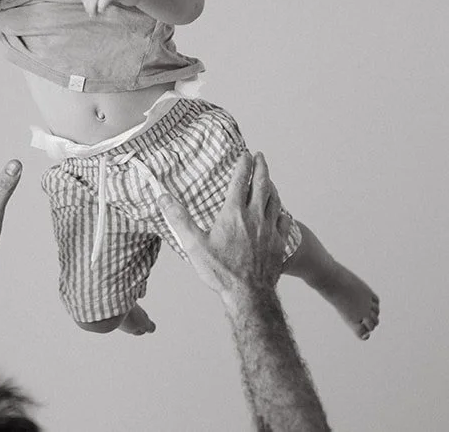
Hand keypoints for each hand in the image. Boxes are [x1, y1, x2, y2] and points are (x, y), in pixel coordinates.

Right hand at [160, 152, 292, 299]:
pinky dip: (283, 212)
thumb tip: (163, 197)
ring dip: (272, 186)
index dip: (243, 165)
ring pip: (275, 200)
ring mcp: (269, 230)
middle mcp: (255, 217)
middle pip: (262, 184)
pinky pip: (285, 221)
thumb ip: (178, 219)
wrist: (248, 295)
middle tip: (260, 157)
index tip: (245, 154)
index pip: (240, 181)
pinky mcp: (279, 243)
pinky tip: (282, 212)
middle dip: (261, 167)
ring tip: (269, 180)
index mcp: (234, 213)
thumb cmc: (220, 271)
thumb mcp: (193, 245)